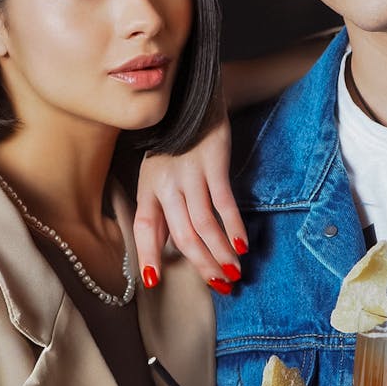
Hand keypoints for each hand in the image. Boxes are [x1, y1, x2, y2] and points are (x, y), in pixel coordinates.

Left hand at [133, 115, 247, 288]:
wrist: (194, 101)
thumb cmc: (175, 146)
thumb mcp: (159, 178)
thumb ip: (163, 213)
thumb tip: (165, 252)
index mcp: (147, 187)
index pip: (144, 227)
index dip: (147, 255)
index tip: (154, 281)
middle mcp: (165, 182)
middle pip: (181, 234)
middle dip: (202, 264)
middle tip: (220, 284)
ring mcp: (189, 172)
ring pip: (203, 224)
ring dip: (220, 252)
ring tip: (234, 271)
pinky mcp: (213, 162)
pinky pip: (223, 202)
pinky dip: (233, 227)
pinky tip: (242, 245)